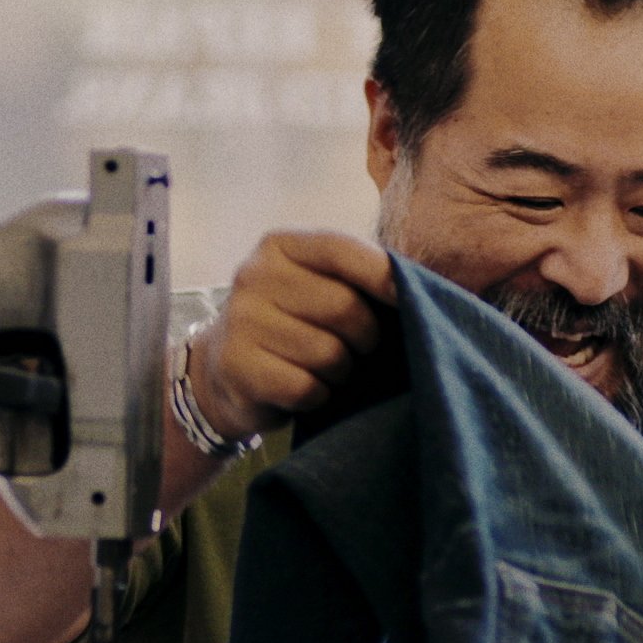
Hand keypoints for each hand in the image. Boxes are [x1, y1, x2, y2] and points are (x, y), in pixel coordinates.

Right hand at [189, 230, 397, 439]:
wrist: (223, 370)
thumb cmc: (289, 323)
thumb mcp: (313, 285)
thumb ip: (355, 277)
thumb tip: (419, 287)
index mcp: (279, 246)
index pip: (341, 249)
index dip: (383, 275)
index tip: (408, 300)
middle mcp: (253, 276)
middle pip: (343, 307)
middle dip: (365, 337)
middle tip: (358, 347)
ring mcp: (241, 321)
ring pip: (328, 353)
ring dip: (341, 371)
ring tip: (326, 369)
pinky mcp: (237, 366)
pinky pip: (306, 387)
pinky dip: (317, 396)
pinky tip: (305, 389)